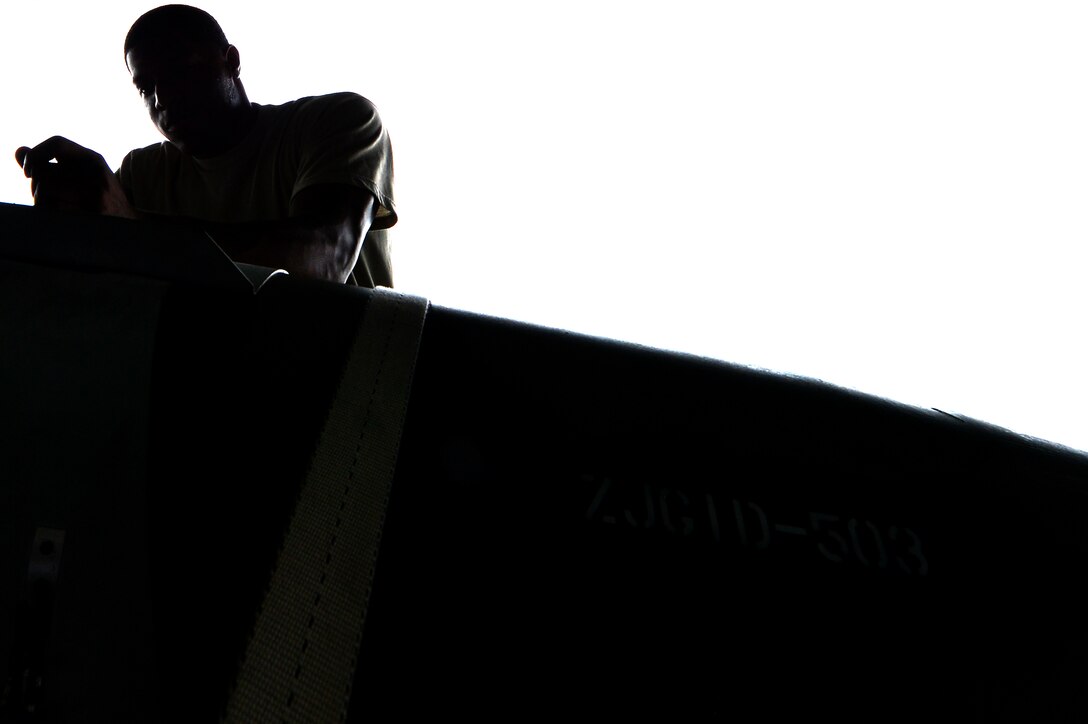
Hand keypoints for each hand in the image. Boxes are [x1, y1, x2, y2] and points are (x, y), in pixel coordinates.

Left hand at [14, 136, 136, 217]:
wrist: (128, 226)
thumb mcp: (79, 175)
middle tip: (42, 195)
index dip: (36, 154)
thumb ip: (48, 164)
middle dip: (35, 185)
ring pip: (46, 190)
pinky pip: (56, 209)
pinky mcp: (95, 213)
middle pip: (45, 171)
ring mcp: (97, 194)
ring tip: (54, 207)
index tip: (28, 171)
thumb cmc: (96, 200)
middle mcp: (96, 173)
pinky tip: (61, 217)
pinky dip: (51, 213)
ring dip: (41, 201)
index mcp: (93, 160)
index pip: (57, 143)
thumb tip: (19, 152)